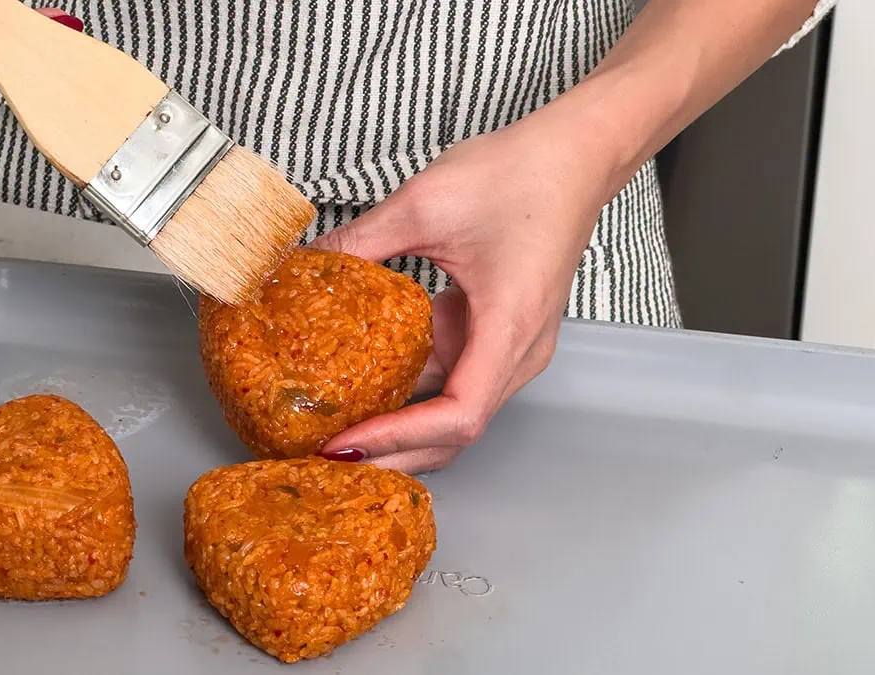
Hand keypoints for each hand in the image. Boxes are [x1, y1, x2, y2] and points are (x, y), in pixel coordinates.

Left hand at [311, 104, 619, 474]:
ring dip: (401, 431)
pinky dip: (412, 396)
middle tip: (328, 461)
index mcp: (508, 329)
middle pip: (455, 432)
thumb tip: (300, 267)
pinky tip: (367, 391)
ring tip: (339, 435)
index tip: (345, 442)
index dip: (398, 438)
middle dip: (393, 454)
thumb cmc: (520, 175)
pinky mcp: (500, 335)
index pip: (456, 416)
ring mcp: (512, 348)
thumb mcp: (424, 205)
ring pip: (454, 412)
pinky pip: (454, 380)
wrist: (574, 154)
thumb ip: (359, 243)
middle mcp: (518, 353)